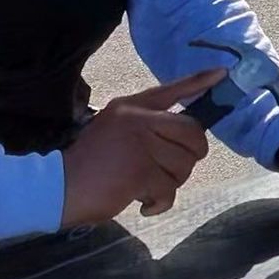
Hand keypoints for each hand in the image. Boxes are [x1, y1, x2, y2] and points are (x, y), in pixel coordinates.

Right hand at [61, 70, 222, 225]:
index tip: (222, 74)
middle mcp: (138, 120)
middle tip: (172, 169)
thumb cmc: (86, 163)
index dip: (199, 82)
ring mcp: (140, 145)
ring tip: (148, 187)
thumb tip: (182, 137)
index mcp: (130, 108)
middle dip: (192, 155)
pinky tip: (144, 204)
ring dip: (171, 183)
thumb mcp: (112, 130)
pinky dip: (160, 203)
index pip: (171, 90)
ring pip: (184, 165)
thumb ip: (143, 127)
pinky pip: (170, 190)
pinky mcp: (140, 172)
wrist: (55, 187)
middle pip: (192, 133)